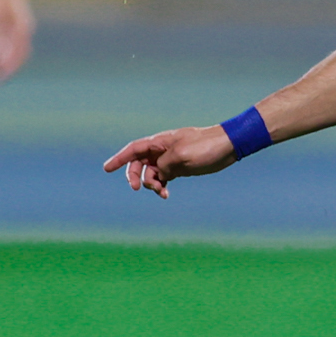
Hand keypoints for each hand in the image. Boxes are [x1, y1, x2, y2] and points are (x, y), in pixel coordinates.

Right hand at [103, 126, 238, 197]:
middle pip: (139, 163)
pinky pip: (163, 178)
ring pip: (151, 174)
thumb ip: (164, 165)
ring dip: (152, 184)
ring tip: (162, 192)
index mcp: (160, 142)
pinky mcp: (180, 168)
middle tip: (137, 188)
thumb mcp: (181, 156)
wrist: (228, 146)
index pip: (134, 149)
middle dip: (134, 176)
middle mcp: (162, 150)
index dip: (119, 159)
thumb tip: (157, 174)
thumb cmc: (206, 146)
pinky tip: (166, 194)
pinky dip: (161, 186)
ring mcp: (171, 159)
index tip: (106, 169)